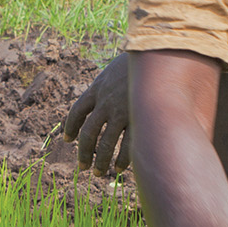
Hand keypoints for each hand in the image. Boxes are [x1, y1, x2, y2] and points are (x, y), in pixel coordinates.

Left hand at [62, 53, 131, 174]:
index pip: (77, 112)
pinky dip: (122, 160)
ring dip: (101, 161)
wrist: (159, 53)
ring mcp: (121, 112)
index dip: (71, 127)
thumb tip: (111, 89)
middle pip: (89, 133)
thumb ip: (112, 82)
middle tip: (82, 167)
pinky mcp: (138, 119)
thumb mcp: (119, 67)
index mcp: (97, 88)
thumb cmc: (142, 59)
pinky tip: (119, 169)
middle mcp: (105, 102)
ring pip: (105, 144)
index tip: (68, 140)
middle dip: (84, 153)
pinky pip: (127, 145)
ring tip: (98, 173)